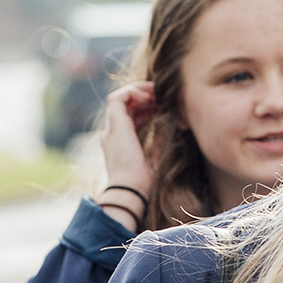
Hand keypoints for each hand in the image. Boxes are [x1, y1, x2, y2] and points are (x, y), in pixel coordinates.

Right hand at [97, 81, 155, 195]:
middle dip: (145, 97)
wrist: (131, 191)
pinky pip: (118, 98)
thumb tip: (169, 129)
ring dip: (139, 92)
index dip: (148, 108)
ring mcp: (112, 128)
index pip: (132, 117)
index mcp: (120, 143)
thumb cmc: (143, 183)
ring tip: (157, 93)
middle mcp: (113, 134)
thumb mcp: (155, 159)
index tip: (164, 107)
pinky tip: (149, 97)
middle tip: (163, 96)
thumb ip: (159, 143)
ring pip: (120, 98)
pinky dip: (133, 92)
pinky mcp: (115, 124)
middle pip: (126, 106)